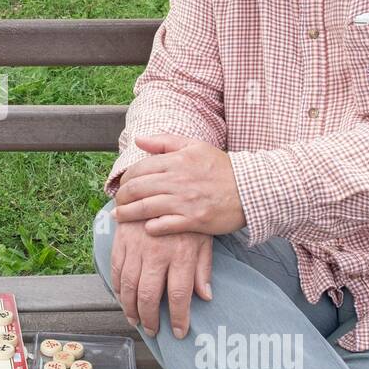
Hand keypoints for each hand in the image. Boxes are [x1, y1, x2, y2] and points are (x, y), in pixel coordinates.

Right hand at [110, 220, 212, 337]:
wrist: (159, 186)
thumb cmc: (185, 215)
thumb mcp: (203, 238)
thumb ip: (203, 268)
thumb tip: (205, 296)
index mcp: (181, 253)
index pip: (179, 295)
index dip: (179, 318)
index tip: (179, 332)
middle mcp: (157, 252)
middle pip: (149, 295)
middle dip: (151, 319)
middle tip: (153, 331)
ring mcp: (136, 246)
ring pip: (128, 286)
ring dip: (130, 308)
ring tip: (136, 320)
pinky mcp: (121, 240)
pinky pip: (116, 269)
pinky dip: (117, 288)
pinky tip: (122, 298)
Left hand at [113, 133, 245, 235]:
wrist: (251, 189)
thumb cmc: (222, 168)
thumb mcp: (195, 146)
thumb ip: (165, 142)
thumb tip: (139, 140)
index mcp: (176, 161)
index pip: (139, 169)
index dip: (125, 179)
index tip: (121, 186)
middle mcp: (177, 180)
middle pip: (137, 189)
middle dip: (121, 197)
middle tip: (116, 203)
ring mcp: (185, 201)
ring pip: (146, 208)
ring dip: (128, 214)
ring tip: (119, 217)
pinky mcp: (194, 220)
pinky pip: (164, 225)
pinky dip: (151, 227)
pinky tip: (145, 228)